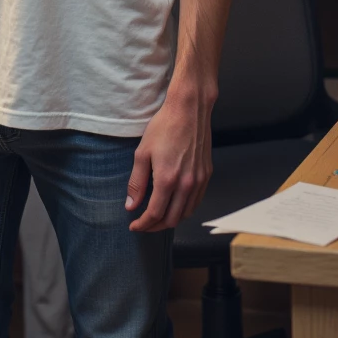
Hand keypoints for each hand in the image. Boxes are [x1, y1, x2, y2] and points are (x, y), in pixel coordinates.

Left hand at [125, 86, 214, 232]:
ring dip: (171, 220)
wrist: (189, 110)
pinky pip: (196, 201)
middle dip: (155, 226)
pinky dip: (185, 209)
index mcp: (167, 180)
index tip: (134, 226)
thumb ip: (136, 182)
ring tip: (158, 217)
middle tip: (144, 224)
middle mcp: (186, 184)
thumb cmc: (164, 127)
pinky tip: (175, 205)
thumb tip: (131, 205)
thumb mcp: (142, 153)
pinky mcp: (206, 175)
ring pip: (186, 214)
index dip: (143, 224)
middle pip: (172, 219)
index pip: (154, 214)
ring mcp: (199, 181)